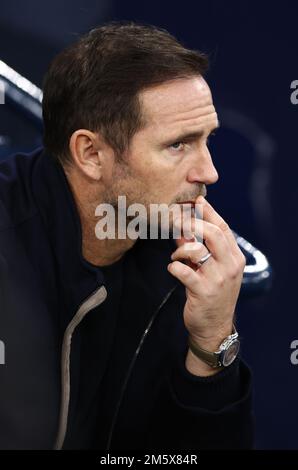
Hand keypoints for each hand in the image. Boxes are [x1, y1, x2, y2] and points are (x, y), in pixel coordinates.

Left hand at [168, 196, 245, 353]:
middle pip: (213, 233)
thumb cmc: (211, 293)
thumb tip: (181, 229)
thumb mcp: (210, 269)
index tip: (196, 201)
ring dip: (181, 249)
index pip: (223, 227)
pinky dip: (174, 267)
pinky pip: (184, 272)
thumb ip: (198, 248)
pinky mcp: (204, 292)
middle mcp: (230, 266)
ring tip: (176, 256)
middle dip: (192, 223)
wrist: (214, 326)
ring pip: (197, 250)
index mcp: (234, 257)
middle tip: (176, 221)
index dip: (208, 212)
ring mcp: (218, 279)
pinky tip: (173, 269)